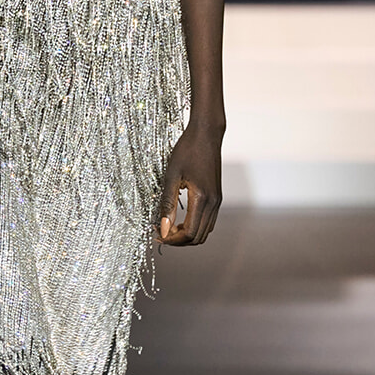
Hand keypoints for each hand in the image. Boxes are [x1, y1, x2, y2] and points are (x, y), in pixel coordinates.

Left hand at [157, 122, 221, 246]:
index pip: (189, 233)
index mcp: (202, 198)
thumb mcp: (171, 176)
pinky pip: (208, 221)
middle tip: (160, 233)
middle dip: (178, 241)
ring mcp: (218, 201)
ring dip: (187, 235)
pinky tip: (180, 219)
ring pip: (205, 232)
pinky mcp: (217, 197)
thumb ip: (167, 204)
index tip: (156, 234)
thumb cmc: (187, 150)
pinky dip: (194, 227)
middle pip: (198, 237)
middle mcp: (213, 203)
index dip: (172, 240)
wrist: (207, 133)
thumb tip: (162, 228)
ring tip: (168, 227)